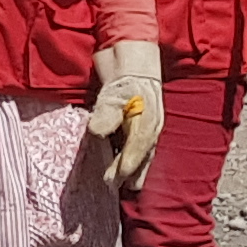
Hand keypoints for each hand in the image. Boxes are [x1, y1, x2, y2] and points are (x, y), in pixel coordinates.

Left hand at [89, 41, 162, 192]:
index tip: (118, 178)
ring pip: (141, 152)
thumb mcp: (113, 92)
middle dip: (131, 172)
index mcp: (147, 120)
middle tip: (117, 187)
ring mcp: (144, 126)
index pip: (138, 147)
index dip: (129, 164)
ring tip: (124, 184)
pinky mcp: (135, 124)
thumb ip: (106, 113)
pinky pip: (134, 145)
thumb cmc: (125, 75)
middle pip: (142, 154)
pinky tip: (119, 163)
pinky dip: (128, 156)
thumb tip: (97, 132)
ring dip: (132, 167)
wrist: (133, 59)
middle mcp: (149, 126)